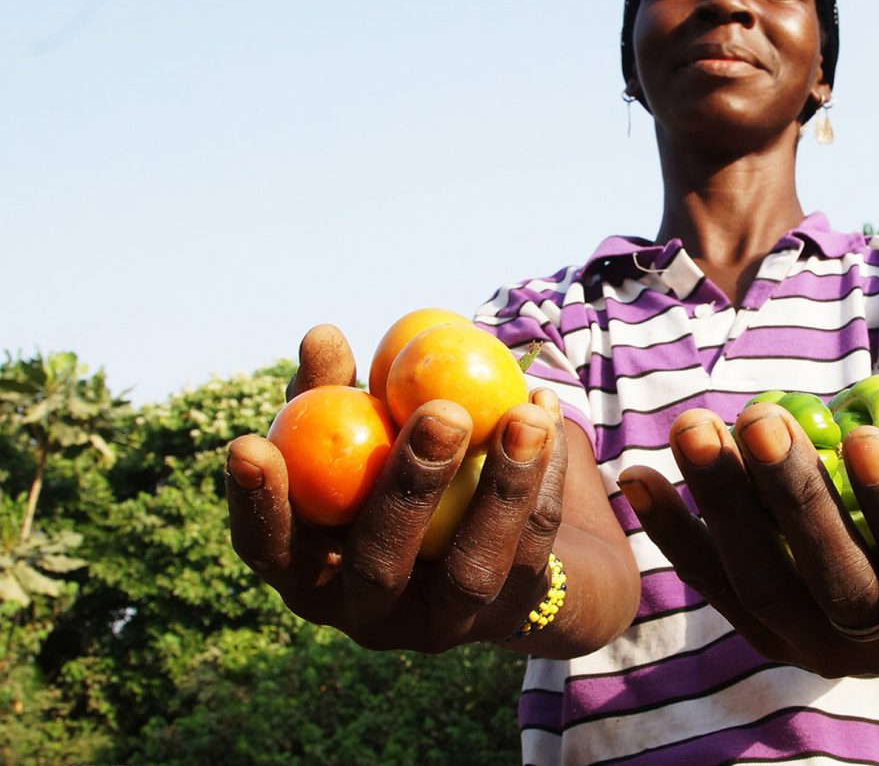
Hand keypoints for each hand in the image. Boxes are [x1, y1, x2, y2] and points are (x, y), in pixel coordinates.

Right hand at [226, 324, 568, 652]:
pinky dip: (545, 479)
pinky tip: (547, 411)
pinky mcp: (508, 616)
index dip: (254, 505)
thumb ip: (337, 393)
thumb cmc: (396, 470)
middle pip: (378, 565)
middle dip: (408, 487)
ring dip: (501, 486)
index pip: (266, 550)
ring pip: (471, 567)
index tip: (248, 443)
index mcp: (310, 570)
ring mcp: (442, 625)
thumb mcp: (362, 432)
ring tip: (524, 412)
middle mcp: (369, 613)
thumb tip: (322, 336)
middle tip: (441, 412)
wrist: (496, 544)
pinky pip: (532, 546)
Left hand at [618, 396, 878, 677]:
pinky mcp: (759, 630)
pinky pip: (710, 582)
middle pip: (836, 581)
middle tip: (763, 420)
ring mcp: (813, 643)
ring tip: (697, 428)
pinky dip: (673, 530)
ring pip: (762, 584)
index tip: (865, 438)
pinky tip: (638, 475)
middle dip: (795, 497)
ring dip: (724, 504)